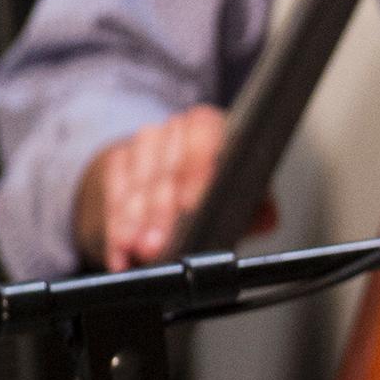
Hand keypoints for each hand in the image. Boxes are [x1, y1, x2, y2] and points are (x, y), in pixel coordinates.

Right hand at [73, 106, 267, 268]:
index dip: (196, 173)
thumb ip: (256, 204)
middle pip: (165, 169)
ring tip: (138, 251)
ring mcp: (141, 145)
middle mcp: (176, 129)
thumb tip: (266, 219)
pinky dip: (115, 231)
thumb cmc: (214, 185)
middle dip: (159, 212)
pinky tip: (121, 254)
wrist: (173, 176)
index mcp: (211, 126)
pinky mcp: (116, 164)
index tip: (191, 206)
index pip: (203, 137)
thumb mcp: (240, 192)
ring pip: (136, 184)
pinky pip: (112, 198)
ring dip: (134, 222)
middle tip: (157, 244)